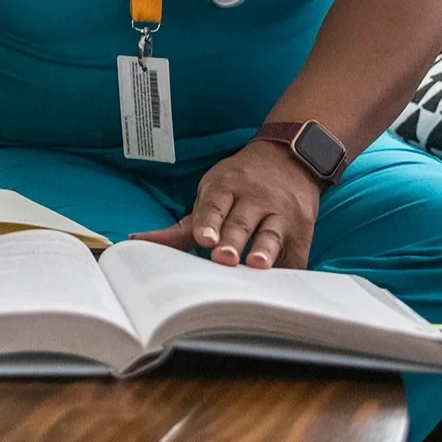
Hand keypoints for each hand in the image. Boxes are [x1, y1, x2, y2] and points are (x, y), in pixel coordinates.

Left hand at [132, 141, 318, 268]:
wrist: (291, 157)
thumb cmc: (241, 184)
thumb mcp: (213, 193)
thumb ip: (184, 226)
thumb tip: (139, 242)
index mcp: (227, 187)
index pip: (216, 204)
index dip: (209, 221)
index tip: (204, 239)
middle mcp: (255, 198)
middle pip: (242, 221)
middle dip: (233, 240)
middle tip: (223, 258)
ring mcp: (282, 214)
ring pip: (271, 234)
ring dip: (264, 250)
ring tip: (257, 264)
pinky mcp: (302, 231)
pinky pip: (296, 254)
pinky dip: (288, 268)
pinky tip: (280, 284)